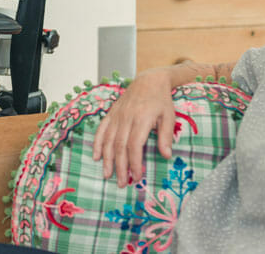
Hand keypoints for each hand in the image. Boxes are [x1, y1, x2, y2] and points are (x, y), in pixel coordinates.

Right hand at [92, 69, 175, 186]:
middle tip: (121, 183)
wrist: (149, 80)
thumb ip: (166, 136)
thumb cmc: (161, 100)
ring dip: (107, 159)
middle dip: (120, 167)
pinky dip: (97, 143)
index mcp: (141, 119)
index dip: (134, 163)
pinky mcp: (111, 113)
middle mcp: (126, 118)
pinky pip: (101, 130)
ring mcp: (117, 116)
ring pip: (108, 140)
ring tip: (107, 175)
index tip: (137, 177)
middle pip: (119, 146)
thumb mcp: (169, 116)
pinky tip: (96, 156)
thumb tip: (166, 156)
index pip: (134, 146)